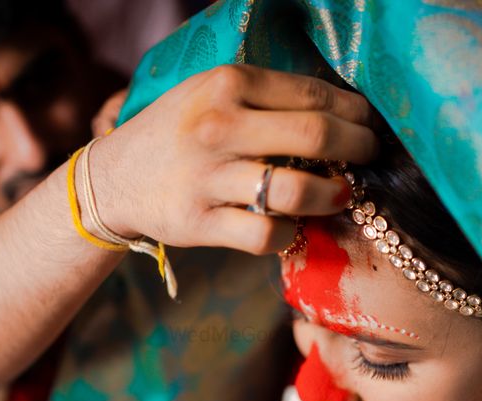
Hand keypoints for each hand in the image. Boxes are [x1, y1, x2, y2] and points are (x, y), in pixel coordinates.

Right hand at [89, 65, 378, 253]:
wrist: (114, 177)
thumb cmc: (177, 132)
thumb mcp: (210, 93)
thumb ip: (264, 96)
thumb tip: (340, 112)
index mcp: (226, 84)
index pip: (313, 95)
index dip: (355, 112)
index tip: (368, 124)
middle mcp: (218, 127)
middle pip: (316, 135)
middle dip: (358, 148)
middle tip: (368, 157)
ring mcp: (208, 178)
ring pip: (296, 191)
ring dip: (333, 196)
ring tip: (341, 195)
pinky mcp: (199, 223)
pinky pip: (266, 235)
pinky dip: (289, 234)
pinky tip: (290, 227)